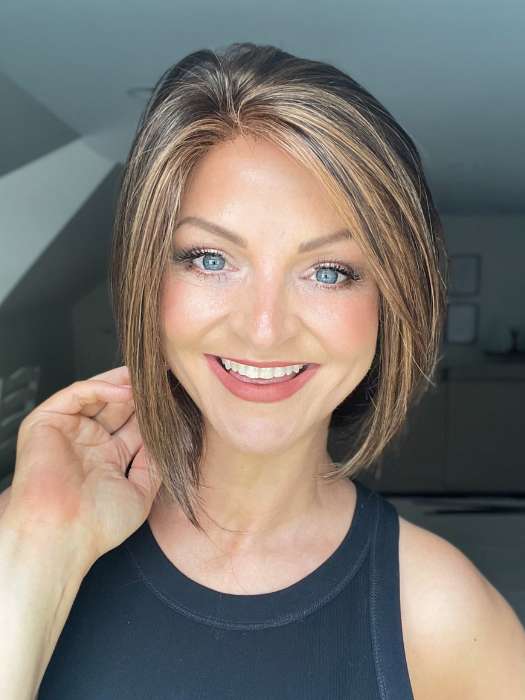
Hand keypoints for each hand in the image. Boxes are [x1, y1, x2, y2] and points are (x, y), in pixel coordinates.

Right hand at [1, 365, 160, 566]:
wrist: (62, 534)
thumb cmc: (96, 525)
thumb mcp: (140, 492)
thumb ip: (155, 463)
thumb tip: (173, 438)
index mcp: (108, 459)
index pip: (133, 425)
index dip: (152, 412)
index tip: (174, 398)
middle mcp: (89, 443)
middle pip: (117, 406)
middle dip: (139, 393)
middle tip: (162, 379)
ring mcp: (68, 431)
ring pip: (97, 395)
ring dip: (122, 384)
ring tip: (146, 378)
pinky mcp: (47, 422)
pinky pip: (76, 395)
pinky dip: (100, 387)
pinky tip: (124, 390)